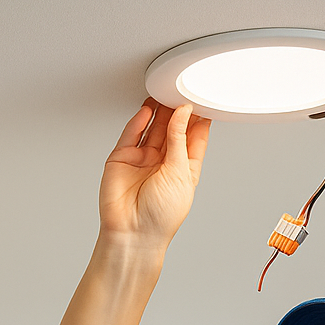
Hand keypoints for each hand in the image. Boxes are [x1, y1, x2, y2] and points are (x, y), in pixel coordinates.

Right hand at [98, 101, 209, 249]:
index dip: (197, 119)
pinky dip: (139, 120)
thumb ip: (180, 139)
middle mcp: (163, 163)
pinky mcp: (123, 158)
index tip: (201, 100)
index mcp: (183, 169)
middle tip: (182, 90)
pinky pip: (132, 133)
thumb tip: (184, 113)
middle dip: (178, 110)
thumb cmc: (161, 217)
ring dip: (159, 110)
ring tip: (166, 91)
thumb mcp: (181, 173)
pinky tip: (148, 109)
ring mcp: (142, 159)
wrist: (133, 234)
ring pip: (152, 127)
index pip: (193, 137)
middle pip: (172, 128)